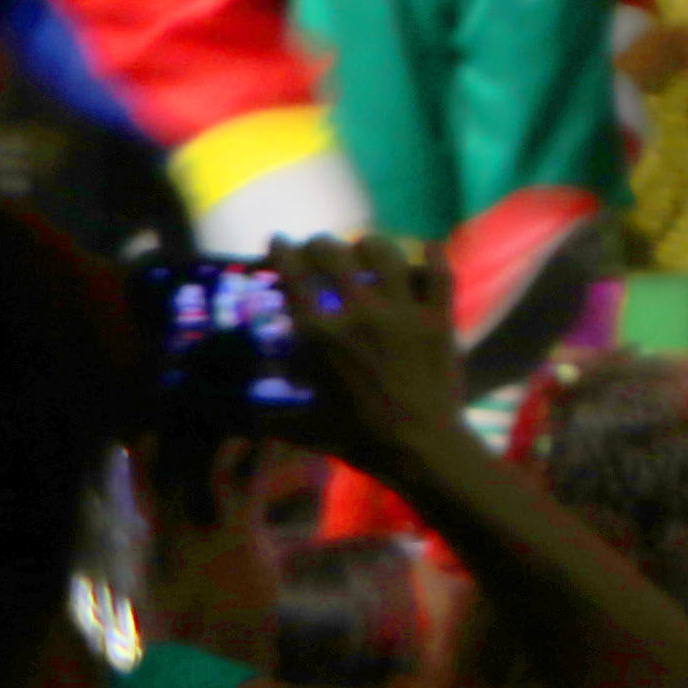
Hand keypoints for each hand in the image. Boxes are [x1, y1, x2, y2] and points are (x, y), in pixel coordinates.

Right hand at [261, 235, 465, 470]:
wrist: (421, 447)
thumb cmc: (358, 439)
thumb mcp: (304, 424)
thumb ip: (272, 415)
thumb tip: (246, 417)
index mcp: (321, 336)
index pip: (294, 278)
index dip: (283, 252)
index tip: (279, 240)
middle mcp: (360, 314)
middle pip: (335, 255)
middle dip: (321, 244)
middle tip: (318, 246)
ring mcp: (403, 313)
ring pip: (386, 255)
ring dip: (371, 244)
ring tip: (365, 246)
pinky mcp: (439, 319)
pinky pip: (441, 275)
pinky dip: (434, 256)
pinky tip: (428, 246)